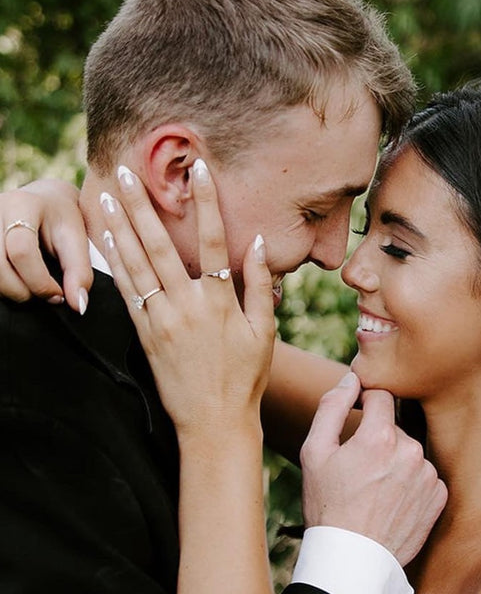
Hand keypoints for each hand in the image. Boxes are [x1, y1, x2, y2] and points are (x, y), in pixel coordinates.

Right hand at [0, 179, 92, 311]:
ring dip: (8, 291)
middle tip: (44, 295)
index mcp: (22, 205)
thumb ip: (79, 272)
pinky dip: (1, 284)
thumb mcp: (77, 240)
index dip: (40, 282)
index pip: (21, 251)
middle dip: (22, 291)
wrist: (43, 201)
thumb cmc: (61, 220)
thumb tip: (78, 305)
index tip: (58, 295)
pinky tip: (16, 281)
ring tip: (30, 288)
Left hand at [101, 160, 275, 433]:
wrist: (214, 423)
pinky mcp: (144, 336)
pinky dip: (113, 264)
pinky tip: (104, 241)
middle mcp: (188, 306)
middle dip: (142, 205)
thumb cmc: (245, 379)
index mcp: (221, 302)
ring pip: (136, 265)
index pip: (216, 241)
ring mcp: (162, 320)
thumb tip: (259, 243)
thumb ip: (261, 286)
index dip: (207, 202)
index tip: (200, 169)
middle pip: (161, 245)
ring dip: (118, 227)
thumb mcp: (264, 333)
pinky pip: (126, 294)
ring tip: (105, 196)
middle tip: (125, 171)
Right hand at [301, 373, 447, 566]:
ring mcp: (428, 475)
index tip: (356, 418)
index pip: (381, 396)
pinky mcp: (439, 497)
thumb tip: (351, 378)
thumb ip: (331, 407)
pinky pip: (424, 476)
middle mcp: (411, 451)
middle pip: (395, 427)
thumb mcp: (314, 453)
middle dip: (378, 440)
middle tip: (358, 470)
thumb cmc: (327, 505)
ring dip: (395, 462)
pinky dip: (410, 483)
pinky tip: (391, 502)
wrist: (352, 559)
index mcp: (380, 436)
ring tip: (374, 490)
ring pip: (410, 452)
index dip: (365, 403)